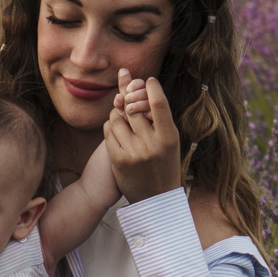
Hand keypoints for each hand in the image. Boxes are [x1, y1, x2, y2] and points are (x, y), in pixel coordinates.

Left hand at [104, 74, 180, 203]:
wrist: (155, 198)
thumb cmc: (164, 162)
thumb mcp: (169, 139)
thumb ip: (156, 113)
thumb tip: (139, 79)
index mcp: (169, 137)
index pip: (158, 102)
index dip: (150, 86)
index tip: (147, 81)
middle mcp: (151, 144)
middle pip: (133, 106)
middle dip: (130, 99)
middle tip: (131, 99)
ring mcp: (133, 152)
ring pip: (117, 116)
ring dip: (118, 113)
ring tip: (126, 119)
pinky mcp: (117, 159)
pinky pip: (108, 130)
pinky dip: (111, 126)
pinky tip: (119, 132)